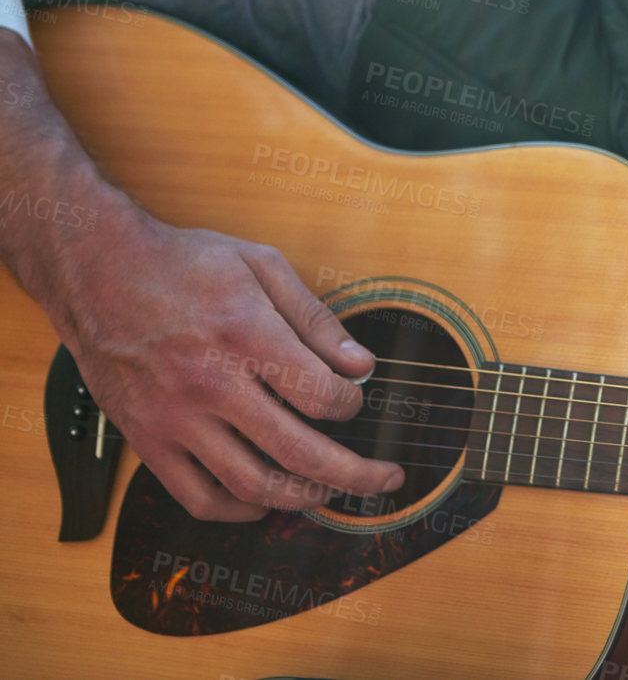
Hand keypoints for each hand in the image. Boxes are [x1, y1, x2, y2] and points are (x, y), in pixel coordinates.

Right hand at [40, 201, 404, 521]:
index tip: (354, 398)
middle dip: (353, 473)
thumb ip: (315, 319)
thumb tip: (361, 365)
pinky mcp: (145, 438)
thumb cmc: (183, 263)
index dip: (350, 404)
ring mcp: (174, 417)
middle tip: (384, 478)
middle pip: (296, 450)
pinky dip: (237, 510)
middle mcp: (209, 382)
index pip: (318, 393)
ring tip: (330, 490)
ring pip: (250, 483)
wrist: (96, 271)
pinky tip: (264, 501)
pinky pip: (196, 496)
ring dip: (302, 497)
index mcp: (244, 333)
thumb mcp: (260, 265)